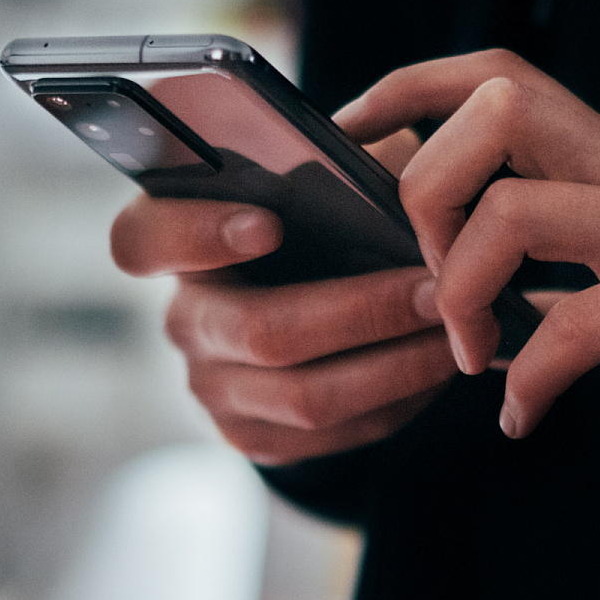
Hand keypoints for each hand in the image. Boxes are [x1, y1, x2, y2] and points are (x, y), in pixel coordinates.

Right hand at [109, 130, 459, 464]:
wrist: (313, 309)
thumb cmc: (320, 222)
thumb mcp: (323, 177)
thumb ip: (340, 163)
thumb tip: (393, 169)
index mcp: (176, 239)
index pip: (143, 239)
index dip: (197, 235)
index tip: (269, 223)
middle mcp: (184, 319)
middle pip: (259, 331)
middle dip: (362, 312)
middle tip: (436, 290)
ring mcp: (212, 387)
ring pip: (305, 397)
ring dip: (395, 365)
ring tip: (456, 332)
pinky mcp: (253, 436)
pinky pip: (332, 435)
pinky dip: (396, 402)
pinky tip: (436, 368)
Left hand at [334, 50, 599, 437]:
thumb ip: (558, 276)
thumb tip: (470, 304)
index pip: (496, 75)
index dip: (410, 89)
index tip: (352, 138)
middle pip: (495, 111)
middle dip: (427, 191)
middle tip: (429, 281)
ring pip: (517, 211)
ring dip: (465, 292)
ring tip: (471, 356)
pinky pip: (583, 325)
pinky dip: (533, 379)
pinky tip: (523, 417)